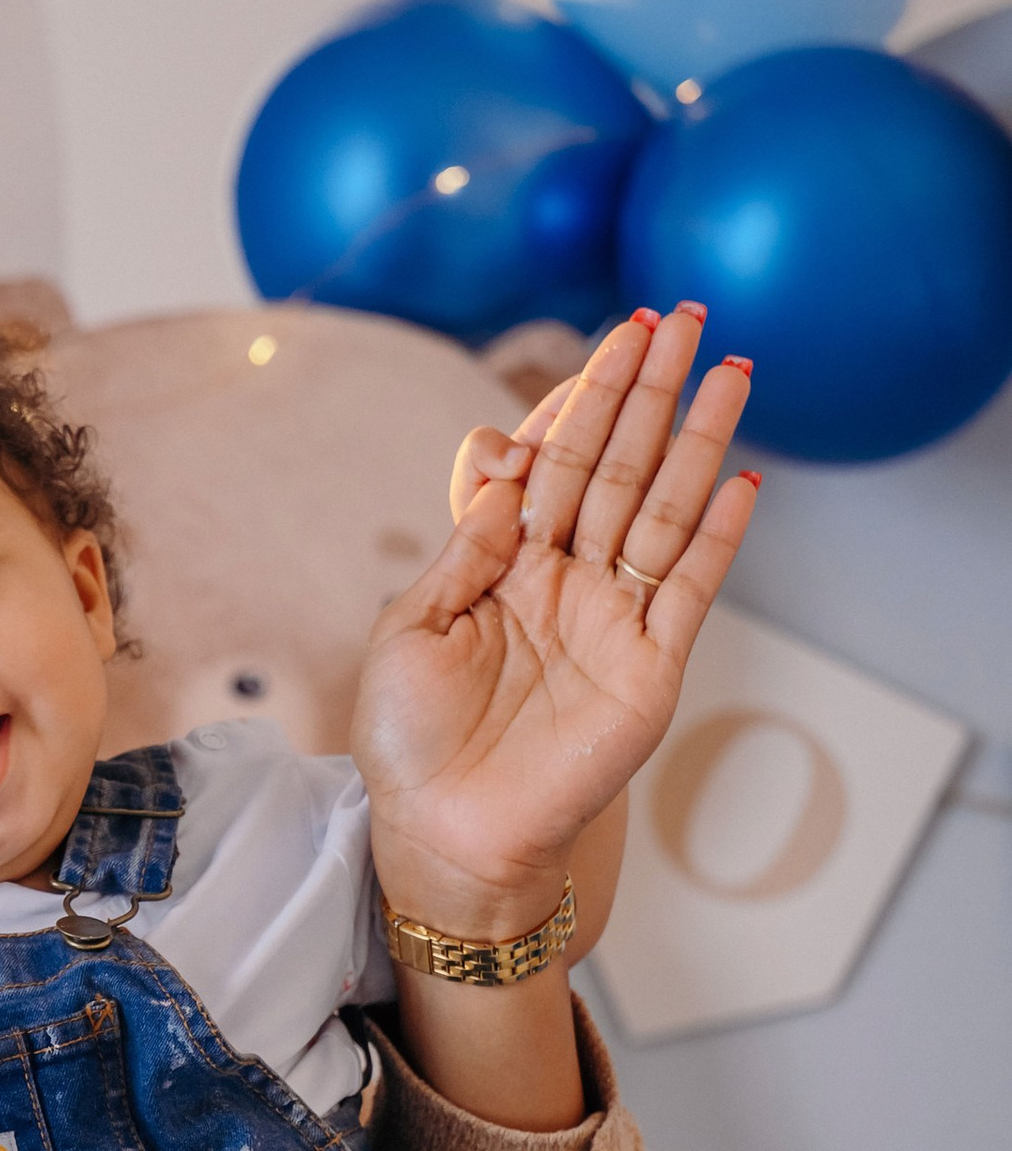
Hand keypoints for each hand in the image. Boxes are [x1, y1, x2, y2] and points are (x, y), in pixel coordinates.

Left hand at [353, 303, 757, 928]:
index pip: (550, 461)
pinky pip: (690, 586)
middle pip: (615, 464)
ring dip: (698, 439)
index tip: (612, 338)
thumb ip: (462, 551)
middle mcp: (563, 580)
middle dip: (649, 390)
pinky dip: (716, 534)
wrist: (446, 835)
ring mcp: (612, 619)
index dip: (581, 399)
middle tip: (686, 316)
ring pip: (663, 506)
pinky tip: (741, 477)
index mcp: (500, 565)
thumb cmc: (409, 742)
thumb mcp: (409, 631)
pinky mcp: (649, 666)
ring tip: (733, 370)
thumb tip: (506, 471)